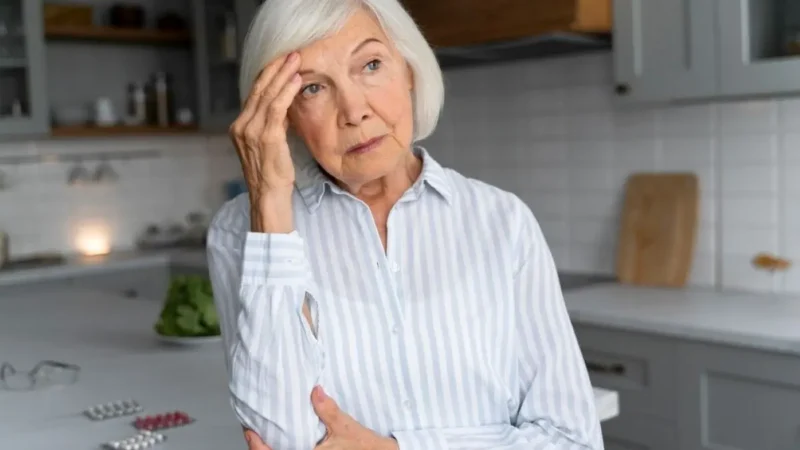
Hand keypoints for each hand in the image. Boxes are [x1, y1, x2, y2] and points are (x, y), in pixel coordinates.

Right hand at [229, 52, 302, 231]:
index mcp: (239, 127)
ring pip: (267, 95)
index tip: (280, 60)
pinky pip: (277, 108)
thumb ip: (273, 125)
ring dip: (283, 74)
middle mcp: (241, 126)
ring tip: (296, 59)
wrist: (269, 197)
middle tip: (290, 52)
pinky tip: (296, 80)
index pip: (253, 94)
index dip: (267, 75)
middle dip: (275, 68)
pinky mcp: (265, 137)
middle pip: (259, 89)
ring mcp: (251, 131)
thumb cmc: (272, 175)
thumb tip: (285, 106)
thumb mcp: (269, 145)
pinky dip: (287, 91)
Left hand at [240, 386, 398, 449]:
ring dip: (274, 449)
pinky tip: (288, 441)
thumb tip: (315, 391)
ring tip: (266, 436)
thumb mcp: (346, 427)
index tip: (250, 431)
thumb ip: (328, 410)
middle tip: (253, 432)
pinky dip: (287, 449)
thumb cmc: (366, 448)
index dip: (257, 445)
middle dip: (261, 447)